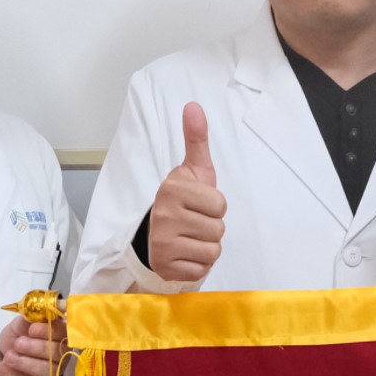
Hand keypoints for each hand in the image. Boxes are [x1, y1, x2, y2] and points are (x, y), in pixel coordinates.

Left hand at [0, 312, 66, 375]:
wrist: (6, 357)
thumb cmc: (18, 337)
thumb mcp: (19, 325)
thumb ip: (26, 319)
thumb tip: (30, 312)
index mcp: (59, 335)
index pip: (65, 333)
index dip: (51, 331)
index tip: (32, 329)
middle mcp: (61, 355)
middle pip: (59, 354)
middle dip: (38, 348)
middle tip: (18, 343)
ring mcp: (51, 374)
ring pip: (49, 372)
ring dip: (27, 363)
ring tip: (8, 356)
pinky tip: (1, 367)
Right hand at [146, 102, 225, 283]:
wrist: (154, 235)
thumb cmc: (182, 201)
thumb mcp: (192, 169)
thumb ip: (196, 139)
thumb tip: (194, 106)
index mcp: (173, 189)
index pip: (220, 204)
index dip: (214, 206)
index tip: (198, 204)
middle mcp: (164, 216)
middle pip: (218, 229)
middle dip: (211, 228)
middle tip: (193, 223)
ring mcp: (163, 243)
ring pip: (213, 250)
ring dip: (207, 247)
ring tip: (190, 238)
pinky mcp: (166, 266)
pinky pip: (202, 269)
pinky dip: (198, 265)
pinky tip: (185, 254)